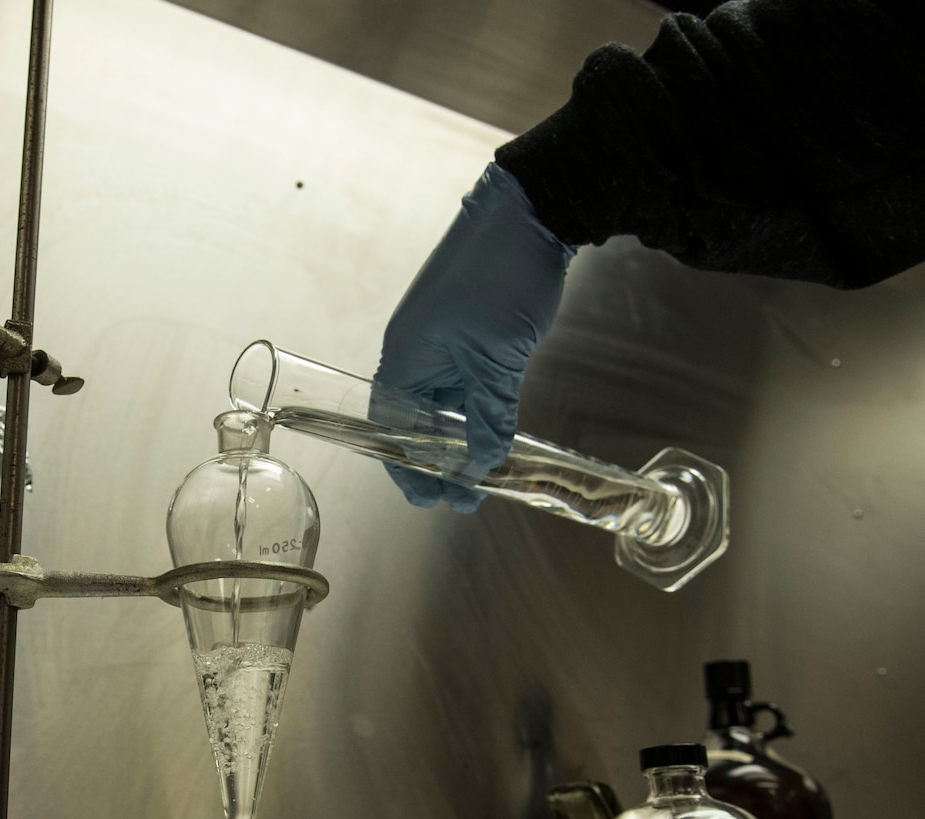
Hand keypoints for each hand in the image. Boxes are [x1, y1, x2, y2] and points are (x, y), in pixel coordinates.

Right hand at [375, 163, 575, 511]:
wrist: (531, 214)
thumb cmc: (499, 276)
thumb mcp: (496, 359)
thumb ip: (490, 416)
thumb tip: (486, 462)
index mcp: (405, 358)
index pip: (393, 426)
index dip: (406, 464)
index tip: (427, 497)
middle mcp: (418, 354)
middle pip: (419, 421)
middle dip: (440, 461)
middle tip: (464, 498)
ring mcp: (446, 343)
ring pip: (448, 405)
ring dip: (464, 440)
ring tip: (485, 475)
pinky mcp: (474, 334)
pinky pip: (470, 385)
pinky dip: (481, 413)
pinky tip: (496, 436)